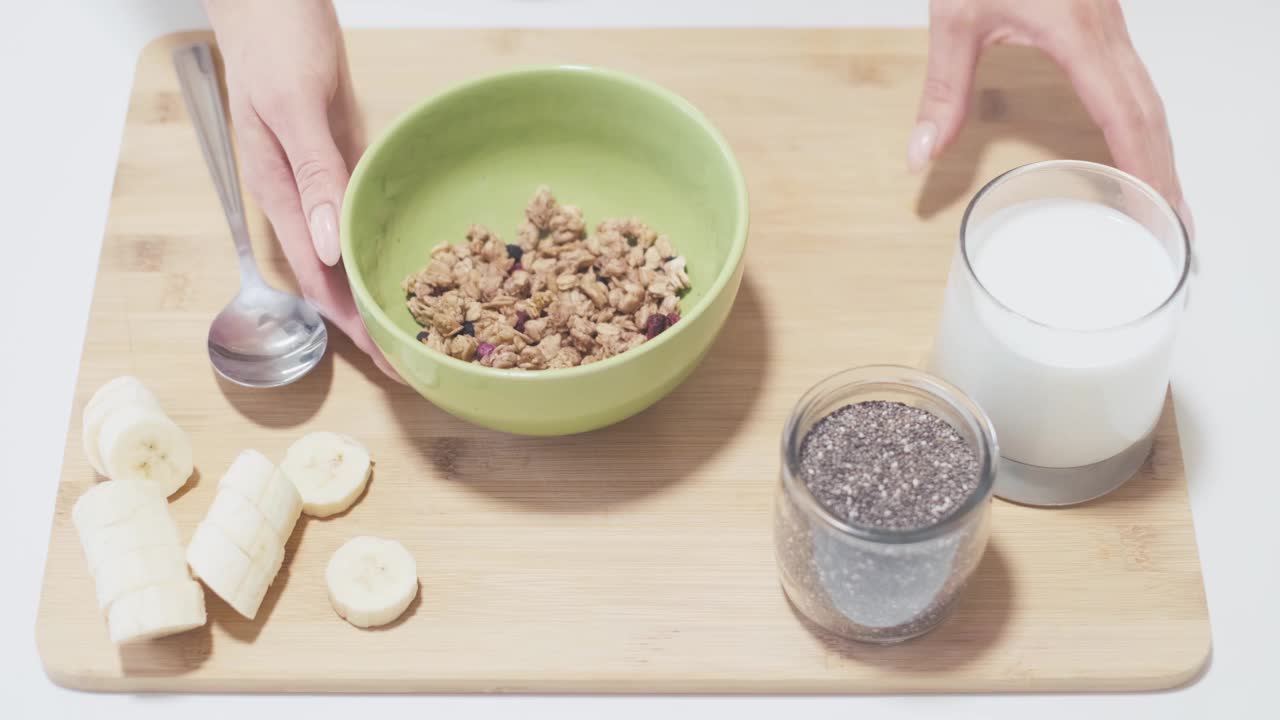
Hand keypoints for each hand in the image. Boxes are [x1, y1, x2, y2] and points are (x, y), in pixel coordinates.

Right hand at [204, 0, 400, 380]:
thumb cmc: (274, 40)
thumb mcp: (292, 107)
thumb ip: (312, 175)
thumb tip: (329, 248)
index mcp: (281, 196)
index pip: (321, 282)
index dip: (357, 329)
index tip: (391, 365)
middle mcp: (302, 200)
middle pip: (339, 281)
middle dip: (376, 326)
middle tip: (421, 364)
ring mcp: (324, 182)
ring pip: (354, 254)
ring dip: (384, 292)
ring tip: (426, 330)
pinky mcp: (343, 159)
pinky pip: (366, 217)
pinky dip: (388, 246)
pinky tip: (417, 265)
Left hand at [910, 0, 1191, 233]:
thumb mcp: (956, 16)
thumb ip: (944, 88)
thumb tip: (922, 154)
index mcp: (1076, 32)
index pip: (1122, 112)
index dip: (1142, 165)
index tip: (1156, 207)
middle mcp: (1104, 28)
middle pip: (1148, 110)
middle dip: (1163, 170)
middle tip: (1175, 228)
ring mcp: (1108, 22)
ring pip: (1147, 94)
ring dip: (1157, 148)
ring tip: (1163, 201)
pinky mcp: (1099, 19)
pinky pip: (1132, 78)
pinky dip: (1141, 120)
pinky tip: (1134, 146)